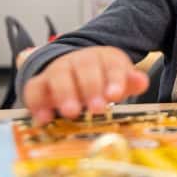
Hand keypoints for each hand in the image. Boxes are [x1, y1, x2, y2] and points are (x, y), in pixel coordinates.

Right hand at [23, 46, 149, 123]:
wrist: (75, 71)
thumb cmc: (103, 80)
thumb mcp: (119, 80)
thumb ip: (130, 82)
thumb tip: (142, 81)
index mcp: (105, 58)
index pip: (112, 65)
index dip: (114, 79)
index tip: (115, 95)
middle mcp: (80, 60)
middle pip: (84, 67)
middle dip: (90, 87)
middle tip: (96, 108)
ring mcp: (58, 69)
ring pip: (58, 75)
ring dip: (65, 93)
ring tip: (72, 112)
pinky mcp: (40, 83)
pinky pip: (34, 88)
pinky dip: (37, 103)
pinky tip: (44, 119)